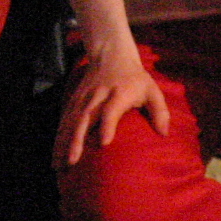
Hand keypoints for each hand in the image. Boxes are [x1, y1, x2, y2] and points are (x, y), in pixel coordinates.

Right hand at [56, 43, 169, 167]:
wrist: (111, 55)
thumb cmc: (135, 78)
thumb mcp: (152, 89)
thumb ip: (160, 111)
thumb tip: (164, 134)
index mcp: (118, 94)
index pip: (111, 110)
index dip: (107, 125)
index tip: (104, 143)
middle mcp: (97, 96)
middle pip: (85, 118)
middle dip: (77, 140)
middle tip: (72, 161)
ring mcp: (83, 99)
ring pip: (71, 121)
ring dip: (63, 142)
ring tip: (59, 164)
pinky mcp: (75, 101)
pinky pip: (65, 120)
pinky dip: (59, 137)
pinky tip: (55, 154)